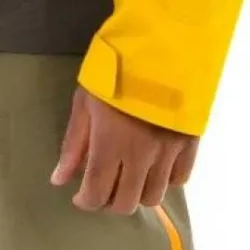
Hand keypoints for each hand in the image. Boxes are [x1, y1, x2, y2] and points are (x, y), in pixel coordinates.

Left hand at [50, 86, 197, 212]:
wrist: (163, 47)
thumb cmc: (116, 72)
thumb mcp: (86, 102)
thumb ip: (74, 145)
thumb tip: (59, 180)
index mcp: (110, 144)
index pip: (97, 193)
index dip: (86, 201)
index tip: (80, 195)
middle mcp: (141, 155)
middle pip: (126, 203)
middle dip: (110, 201)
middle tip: (104, 186)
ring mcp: (169, 152)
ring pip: (154, 197)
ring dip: (137, 193)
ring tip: (128, 177)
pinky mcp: (190, 143)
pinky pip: (180, 179)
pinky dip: (165, 180)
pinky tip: (154, 166)